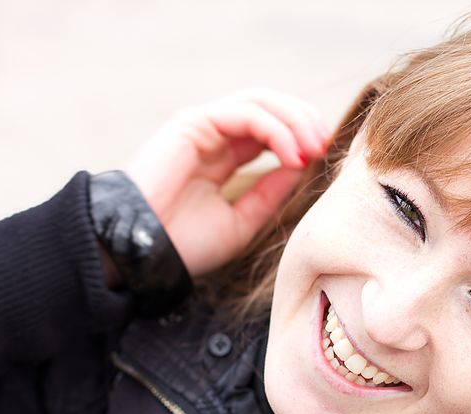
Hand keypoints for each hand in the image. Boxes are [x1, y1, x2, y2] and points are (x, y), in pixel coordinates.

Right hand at [124, 89, 331, 276]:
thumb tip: (304, 166)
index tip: (326, 156)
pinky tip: (292, 154)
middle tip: (327, 144)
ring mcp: (202, 126)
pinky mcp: (193, 123)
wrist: (143, 254)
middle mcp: (214, 137)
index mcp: (224, 157)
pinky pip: (245, 114)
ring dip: (294, 119)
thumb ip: (272, 192)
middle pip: (269, 107)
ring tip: (315, 146)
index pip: (271, 130)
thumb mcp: (244, 220)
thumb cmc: (185, 244)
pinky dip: (275, 130)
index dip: (301, 136)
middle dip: (303, 120)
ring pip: (260, 102)